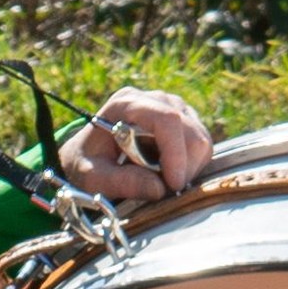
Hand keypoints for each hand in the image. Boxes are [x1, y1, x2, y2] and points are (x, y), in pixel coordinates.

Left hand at [56, 87, 212, 203]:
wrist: (87, 154)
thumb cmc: (86, 163)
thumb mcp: (91, 176)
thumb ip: (120, 182)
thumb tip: (160, 189)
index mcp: (127, 104)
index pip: (167, 120)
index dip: (175, 153)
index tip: (173, 184)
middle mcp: (155, 99)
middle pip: (191, 132)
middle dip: (182, 168)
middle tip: (162, 189)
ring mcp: (174, 107)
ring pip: (201, 141)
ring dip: (187, 169)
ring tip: (158, 179)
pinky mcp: (185, 121)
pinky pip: (201, 147)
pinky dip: (189, 166)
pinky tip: (165, 171)